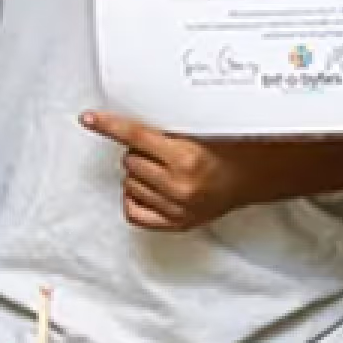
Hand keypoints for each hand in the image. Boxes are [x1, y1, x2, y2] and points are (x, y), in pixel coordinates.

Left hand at [82, 111, 251, 231]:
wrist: (252, 177)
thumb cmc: (231, 150)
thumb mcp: (200, 131)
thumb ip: (166, 132)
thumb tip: (131, 128)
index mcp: (185, 157)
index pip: (134, 136)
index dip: (109, 125)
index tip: (90, 119)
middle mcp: (178, 185)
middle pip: (129, 160)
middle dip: (139, 151)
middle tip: (160, 148)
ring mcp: (176, 208)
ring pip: (129, 184)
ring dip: (139, 173)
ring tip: (162, 168)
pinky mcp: (176, 223)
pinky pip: (134, 212)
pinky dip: (135, 197)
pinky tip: (148, 188)